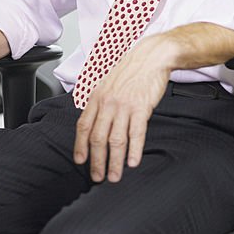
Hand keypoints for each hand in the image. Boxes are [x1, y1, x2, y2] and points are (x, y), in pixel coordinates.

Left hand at [73, 36, 172, 182]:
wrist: (152, 56)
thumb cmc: (132, 68)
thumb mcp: (107, 81)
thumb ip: (100, 100)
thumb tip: (95, 118)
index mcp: (97, 97)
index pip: (84, 126)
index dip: (80, 146)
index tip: (81, 161)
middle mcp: (108, 103)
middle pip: (98, 138)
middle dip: (97, 161)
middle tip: (98, 176)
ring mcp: (124, 106)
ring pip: (116, 140)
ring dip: (115, 161)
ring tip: (115, 175)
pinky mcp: (141, 108)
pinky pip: (136, 134)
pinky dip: (134, 150)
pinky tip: (133, 162)